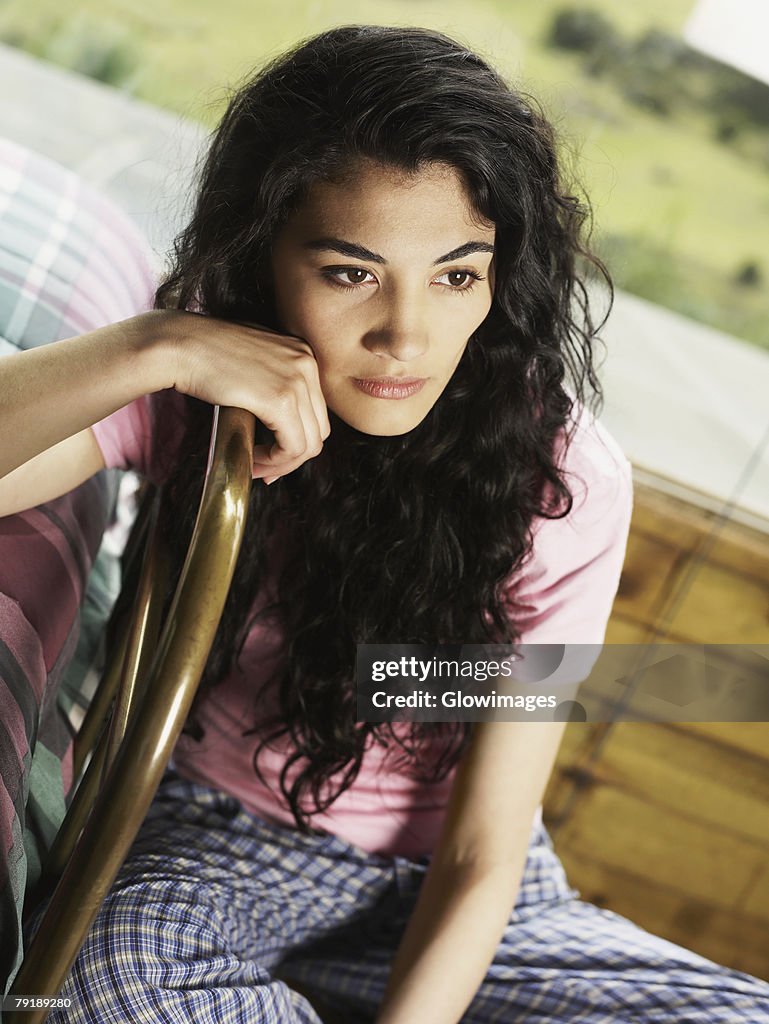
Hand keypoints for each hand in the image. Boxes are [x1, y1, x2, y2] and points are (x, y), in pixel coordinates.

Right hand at [161, 309, 330, 483]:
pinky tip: (253, 460)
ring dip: (283, 463)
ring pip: (308, 443)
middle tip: (267, 469)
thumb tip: (279, 417)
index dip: (297, 438)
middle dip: (293, 456)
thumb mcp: (252, 360)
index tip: (274, 454)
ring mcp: (297, 381)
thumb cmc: (203, 352)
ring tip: (257, 467)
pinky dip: (275, 461)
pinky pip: (292, 447)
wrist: (179, 344)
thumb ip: (272, 381)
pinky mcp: (280, 400)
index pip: (315, 410)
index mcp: (302, 353)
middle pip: (318, 429)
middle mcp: (307, 363)